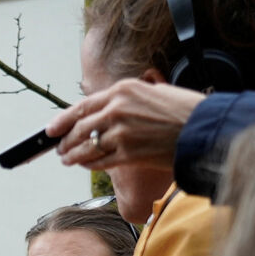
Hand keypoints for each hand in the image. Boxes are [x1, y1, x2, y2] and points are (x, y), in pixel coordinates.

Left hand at [46, 78, 203, 171]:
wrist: (203, 129)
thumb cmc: (183, 111)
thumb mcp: (151, 92)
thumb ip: (125, 100)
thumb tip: (103, 113)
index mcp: (122, 90)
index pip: (82, 106)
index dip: (62, 120)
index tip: (51, 129)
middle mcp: (117, 109)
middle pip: (80, 128)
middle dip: (66, 141)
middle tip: (59, 148)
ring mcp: (121, 132)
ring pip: (86, 147)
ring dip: (73, 156)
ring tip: (67, 159)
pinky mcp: (127, 153)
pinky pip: (99, 161)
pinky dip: (89, 164)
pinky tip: (86, 165)